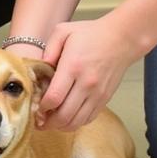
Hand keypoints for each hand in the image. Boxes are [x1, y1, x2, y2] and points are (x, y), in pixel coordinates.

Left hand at [35, 16, 136, 130]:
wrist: (121, 39)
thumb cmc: (91, 34)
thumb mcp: (64, 31)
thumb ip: (49, 49)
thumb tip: (40, 68)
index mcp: (73, 67)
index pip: (55, 97)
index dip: (42, 107)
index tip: (35, 106)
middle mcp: (86, 84)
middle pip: (65, 115)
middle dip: (48, 122)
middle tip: (38, 121)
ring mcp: (97, 94)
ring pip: (77, 121)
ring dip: (61, 126)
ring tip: (50, 123)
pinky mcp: (105, 99)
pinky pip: (88, 118)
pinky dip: (76, 123)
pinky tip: (67, 118)